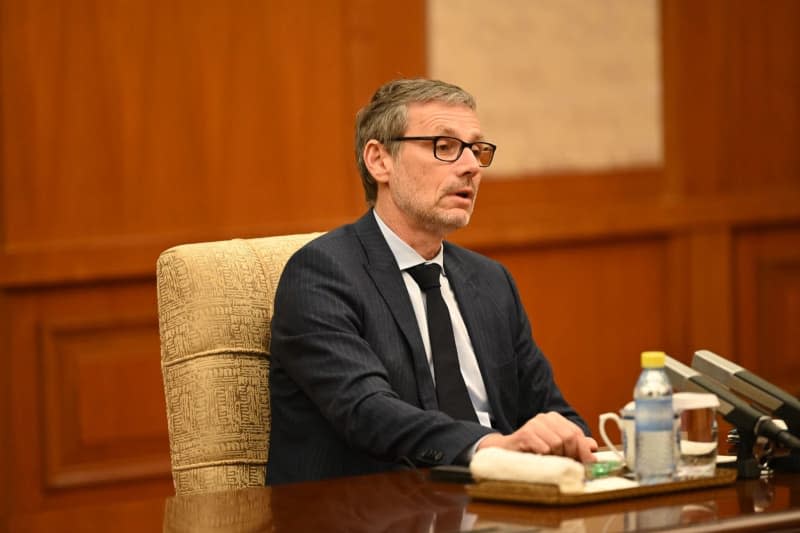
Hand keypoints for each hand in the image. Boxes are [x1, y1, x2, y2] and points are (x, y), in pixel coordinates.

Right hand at [477, 411, 597, 462]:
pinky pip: (544, 448)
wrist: (506, 451)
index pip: (576, 432)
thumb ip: (575, 445)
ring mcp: (534, 424)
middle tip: (565, 463)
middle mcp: (545, 417)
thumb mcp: (556, 447)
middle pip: (569, 437)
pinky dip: (544, 457)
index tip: (589, 464)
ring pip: (557, 443)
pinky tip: (538, 458)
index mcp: (554, 418)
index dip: (584, 450)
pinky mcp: (526, 434)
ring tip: (548, 459)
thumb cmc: (533, 450)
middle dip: (570, 454)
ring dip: (555, 457)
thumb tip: (593, 446)